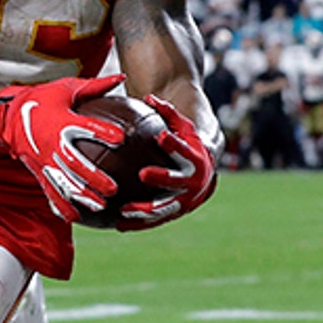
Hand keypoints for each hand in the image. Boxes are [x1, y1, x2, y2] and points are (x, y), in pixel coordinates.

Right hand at [0, 75, 125, 222]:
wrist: (7, 115)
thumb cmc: (43, 99)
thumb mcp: (67, 88)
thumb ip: (95, 87)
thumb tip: (123, 78)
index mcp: (62, 121)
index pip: (86, 127)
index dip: (103, 132)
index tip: (121, 137)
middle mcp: (53, 144)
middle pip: (75, 163)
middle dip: (94, 177)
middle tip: (113, 188)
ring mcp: (45, 160)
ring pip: (64, 182)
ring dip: (81, 196)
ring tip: (100, 206)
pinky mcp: (39, 171)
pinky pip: (50, 190)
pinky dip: (61, 205)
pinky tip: (75, 218)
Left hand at [118, 95, 215, 230]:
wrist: (204, 167)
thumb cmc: (187, 141)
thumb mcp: (182, 125)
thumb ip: (167, 112)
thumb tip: (148, 96)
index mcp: (197, 160)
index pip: (186, 150)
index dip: (175, 144)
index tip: (162, 137)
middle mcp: (195, 183)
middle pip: (178, 182)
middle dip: (163, 178)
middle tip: (142, 173)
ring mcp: (186, 201)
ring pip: (166, 209)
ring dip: (146, 210)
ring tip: (124, 210)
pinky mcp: (175, 213)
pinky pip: (155, 221)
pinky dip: (138, 224)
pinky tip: (117, 225)